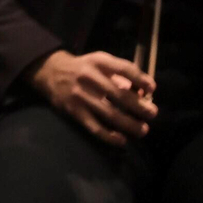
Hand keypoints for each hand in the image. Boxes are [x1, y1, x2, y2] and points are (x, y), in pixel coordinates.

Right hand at [28, 49, 157, 145]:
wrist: (49, 71)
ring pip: (109, 114)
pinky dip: (109, 136)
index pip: (124, 68)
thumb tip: (143, 92)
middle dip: (139, 106)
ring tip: (143, 130)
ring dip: (129, 124)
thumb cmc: (83, 68)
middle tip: (152, 114)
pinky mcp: (74, 110)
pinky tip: (121, 140)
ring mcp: (81, 95)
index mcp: (98, 62)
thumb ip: (120, 74)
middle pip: (119, 94)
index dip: (140, 79)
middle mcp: (89, 77)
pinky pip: (94, 126)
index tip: (152, 89)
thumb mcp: (99, 62)